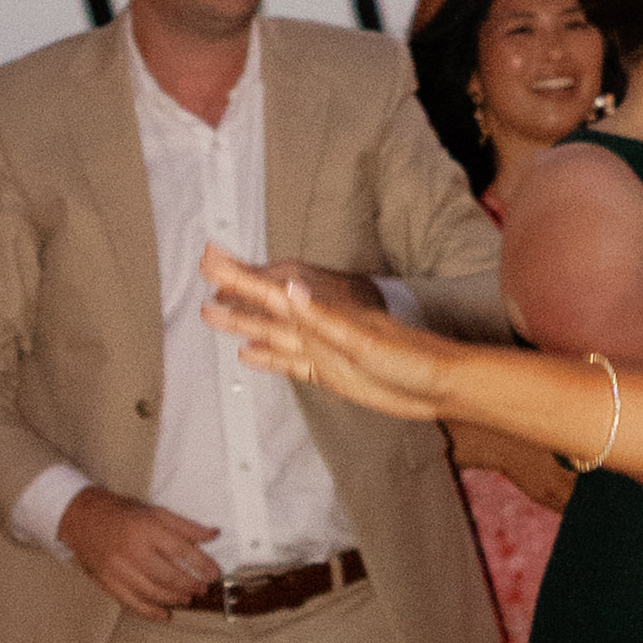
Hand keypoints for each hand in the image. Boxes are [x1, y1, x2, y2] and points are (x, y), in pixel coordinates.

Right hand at [60, 486, 221, 618]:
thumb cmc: (122, 513)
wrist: (81, 518)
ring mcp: (117, 569)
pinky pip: (131, 603)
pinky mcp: (107, 583)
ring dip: (174, 599)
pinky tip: (164, 614)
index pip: (181, 551)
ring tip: (187, 598)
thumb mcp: (155, 511)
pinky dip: (150, 612)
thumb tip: (214, 535)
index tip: (214, 573)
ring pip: (152, 592)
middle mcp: (131, 551)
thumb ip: (185, 526)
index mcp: (146, 529)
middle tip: (202, 589)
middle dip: (190, 585)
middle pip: (168, 576)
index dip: (202, 565)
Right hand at [201, 243, 457, 420]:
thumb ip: (323, 317)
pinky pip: (289, 362)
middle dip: (234, 292)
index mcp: (323, 313)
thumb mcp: (364, 339)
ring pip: (271, 332)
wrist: (441, 385)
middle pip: (265, 307)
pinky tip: (246, 354)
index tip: (210, 257)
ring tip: (209, 314)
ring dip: (242, 323)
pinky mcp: (329, 372)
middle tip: (202, 275)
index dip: (240, 275)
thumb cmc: (411, 358)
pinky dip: (266, 357)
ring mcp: (322, 349)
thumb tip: (287, 287)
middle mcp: (318, 327)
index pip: (271, 289)